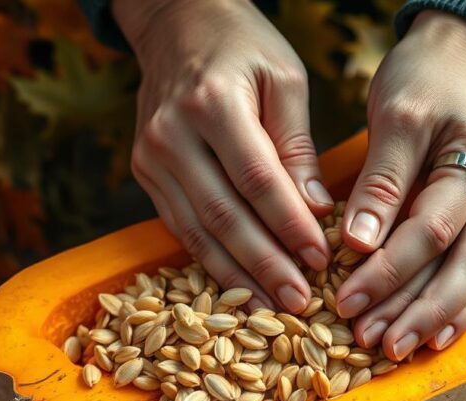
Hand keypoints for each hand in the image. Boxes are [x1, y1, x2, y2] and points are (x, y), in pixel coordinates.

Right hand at [114, 0, 333, 312]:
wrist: (177, 25)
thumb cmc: (243, 48)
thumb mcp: (284, 79)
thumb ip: (297, 146)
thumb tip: (316, 210)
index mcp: (212, 103)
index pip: (256, 180)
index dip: (289, 225)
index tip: (320, 260)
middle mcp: (171, 134)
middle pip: (223, 215)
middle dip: (264, 264)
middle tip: (299, 303)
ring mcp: (150, 157)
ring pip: (196, 230)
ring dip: (236, 275)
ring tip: (272, 309)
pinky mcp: (145, 173)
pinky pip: (180, 226)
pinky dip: (209, 260)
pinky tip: (238, 287)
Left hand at [336, 11, 465, 360]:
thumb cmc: (428, 79)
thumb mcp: (397, 115)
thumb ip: (382, 181)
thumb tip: (357, 244)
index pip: (430, 231)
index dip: (387, 270)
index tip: (343, 299)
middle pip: (460, 265)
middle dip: (413, 308)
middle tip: (370, 340)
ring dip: (434, 317)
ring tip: (394, 348)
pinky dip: (460, 308)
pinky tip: (435, 338)